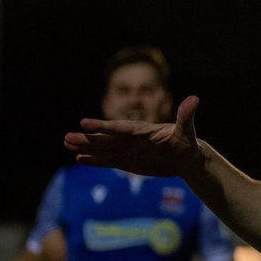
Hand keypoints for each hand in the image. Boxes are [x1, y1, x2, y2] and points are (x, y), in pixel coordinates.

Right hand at [64, 95, 203, 177]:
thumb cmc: (188, 144)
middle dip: (88, 138)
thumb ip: (186, 117)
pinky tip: (79, 159)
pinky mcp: (127, 161)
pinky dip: (95, 161)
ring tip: (67, 143)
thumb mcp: (187, 132)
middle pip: (106, 138)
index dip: (103, 126)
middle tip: (67, 137)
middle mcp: (131, 139)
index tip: (84, 122)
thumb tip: (194, 99)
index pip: (119, 128)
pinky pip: (108, 161)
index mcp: (142, 130)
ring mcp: (127, 150)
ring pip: (103, 148)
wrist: (186, 158)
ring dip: (86, 147)